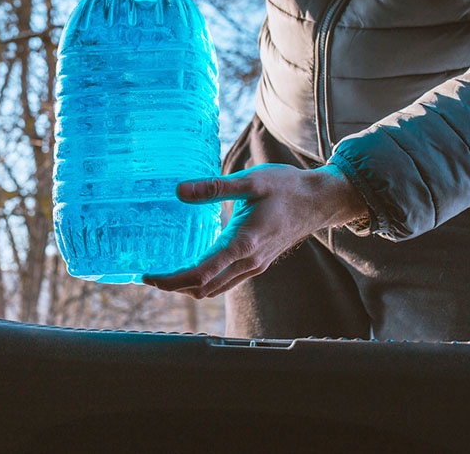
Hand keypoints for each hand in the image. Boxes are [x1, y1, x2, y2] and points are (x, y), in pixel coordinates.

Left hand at [142, 164, 368, 298]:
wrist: (321, 200)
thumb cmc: (287, 187)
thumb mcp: (250, 181)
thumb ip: (213, 188)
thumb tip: (179, 190)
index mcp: (244, 244)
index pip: (200, 273)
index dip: (171, 279)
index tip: (149, 276)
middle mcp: (249, 262)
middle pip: (204, 287)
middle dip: (173, 286)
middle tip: (148, 277)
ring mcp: (255, 266)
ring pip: (215, 288)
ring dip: (188, 286)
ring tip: (164, 276)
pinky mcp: (258, 263)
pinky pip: (226, 281)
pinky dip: (205, 281)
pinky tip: (192, 268)